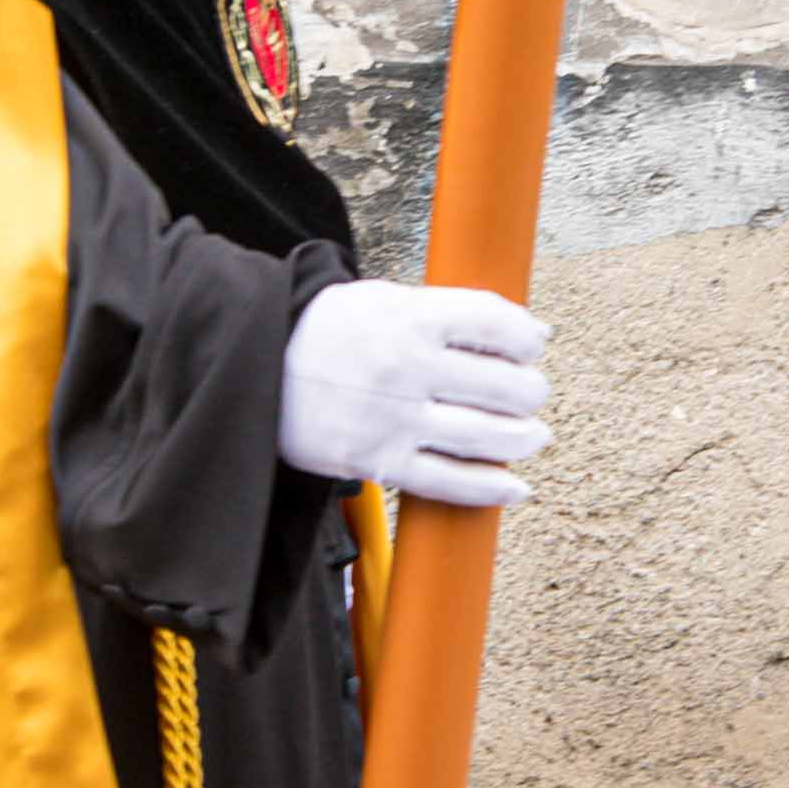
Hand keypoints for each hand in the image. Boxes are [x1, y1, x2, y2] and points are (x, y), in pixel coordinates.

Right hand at [280, 281, 551, 506]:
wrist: (255, 367)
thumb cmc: (331, 332)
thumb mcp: (385, 300)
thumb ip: (452, 312)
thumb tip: (530, 332)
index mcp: (410, 317)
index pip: (495, 325)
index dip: (527, 339)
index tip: (533, 345)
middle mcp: (406, 367)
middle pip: (502, 386)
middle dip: (531, 392)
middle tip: (533, 393)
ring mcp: (394, 418)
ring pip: (487, 437)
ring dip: (524, 438)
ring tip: (533, 435)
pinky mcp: (379, 460)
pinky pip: (450, 481)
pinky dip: (492, 487)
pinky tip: (514, 486)